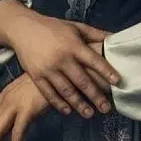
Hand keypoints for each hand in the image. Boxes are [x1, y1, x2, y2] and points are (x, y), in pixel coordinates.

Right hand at [0, 0, 119, 118]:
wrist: (23, 28)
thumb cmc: (53, 27)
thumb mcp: (75, 26)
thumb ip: (95, 34)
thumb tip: (115, 38)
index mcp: (73, 45)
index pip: (93, 60)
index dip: (106, 71)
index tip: (117, 82)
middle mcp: (62, 58)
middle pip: (82, 80)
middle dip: (95, 96)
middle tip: (106, 108)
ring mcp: (48, 68)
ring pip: (66, 90)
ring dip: (79, 104)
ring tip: (90, 114)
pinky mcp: (36, 75)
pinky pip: (49, 93)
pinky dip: (59, 103)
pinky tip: (68, 111)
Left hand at [0, 70, 114, 140]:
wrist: (61, 70)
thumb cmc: (48, 77)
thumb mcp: (31, 87)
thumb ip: (24, 99)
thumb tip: (21, 112)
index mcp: (8, 91)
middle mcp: (9, 97)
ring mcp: (17, 102)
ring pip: (0, 126)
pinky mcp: (28, 108)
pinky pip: (19, 128)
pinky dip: (16, 140)